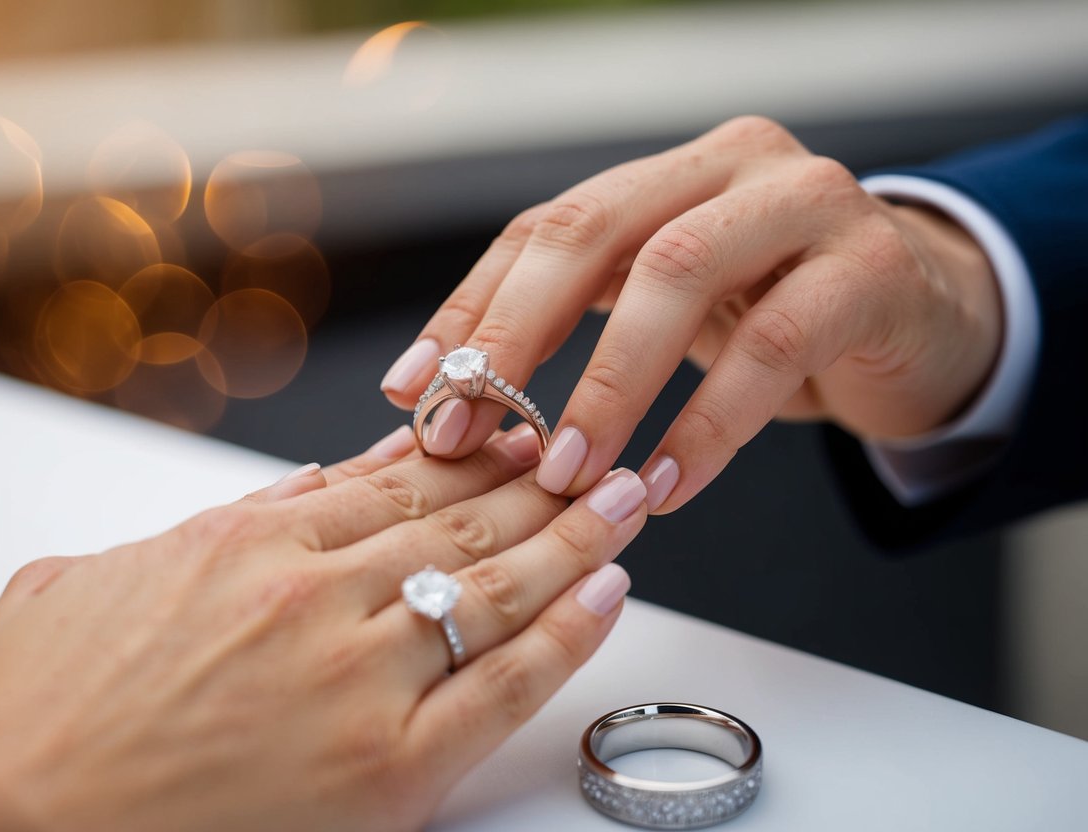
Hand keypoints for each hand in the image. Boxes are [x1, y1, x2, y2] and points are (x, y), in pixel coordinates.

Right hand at [0, 425, 645, 831]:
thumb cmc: (38, 714)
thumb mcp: (102, 575)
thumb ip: (217, 526)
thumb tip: (304, 486)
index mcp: (249, 541)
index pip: (397, 475)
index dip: (474, 447)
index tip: (522, 427)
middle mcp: (317, 596)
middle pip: (465, 516)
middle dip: (547, 477)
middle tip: (604, 447)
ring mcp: (358, 678)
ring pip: (499, 584)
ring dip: (578, 536)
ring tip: (630, 498)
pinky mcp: (387, 770)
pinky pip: (503, 686)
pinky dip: (566, 635)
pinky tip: (610, 592)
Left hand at [381, 116, 1000, 511]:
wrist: (925, 321)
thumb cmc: (777, 320)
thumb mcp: (669, 316)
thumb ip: (576, 327)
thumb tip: (437, 389)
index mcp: (667, 175)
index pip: (545, 229)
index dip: (471, 309)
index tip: (414, 390)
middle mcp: (730, 166)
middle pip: (595, 232)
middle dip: (518, 336)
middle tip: (474, 430)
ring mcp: (807, 203)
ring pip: (679, 275)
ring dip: (611, 384)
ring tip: (572, 472)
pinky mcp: (869, 268)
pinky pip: (773, 348)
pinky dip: (709, 426)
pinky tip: (668, 485)